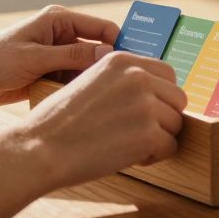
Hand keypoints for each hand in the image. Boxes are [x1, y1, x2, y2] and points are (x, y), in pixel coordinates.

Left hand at [0, 5, 119, 106]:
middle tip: (127, 85)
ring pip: (86, 68)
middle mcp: (60, 35)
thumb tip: (108, 53)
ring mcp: (55, 56)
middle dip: (109, 66)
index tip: (138, 63)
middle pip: (97, 49)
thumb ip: (72, 55)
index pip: (101, 28)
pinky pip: (72, 81)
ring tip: (108, 98)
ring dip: (92, 81)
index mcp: (58, 21)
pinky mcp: (49, 73)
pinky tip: (86, 103)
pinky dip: (77, 90)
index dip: (121, 43)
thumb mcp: (36, 58)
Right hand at [19, 52, 186, 188]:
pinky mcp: (149, 134)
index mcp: (122, 60)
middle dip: (164, 118)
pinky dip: (154, 157)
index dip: (160, 96)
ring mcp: (146, 105)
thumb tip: (152, 93)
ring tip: (128, 145)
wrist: (41, 148)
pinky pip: (170, 147)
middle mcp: (137, 77)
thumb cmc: (58, 122)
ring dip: (158, 138)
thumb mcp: (89, 82)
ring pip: (176, 124)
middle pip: (177, 98)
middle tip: (139, 132)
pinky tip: (129, 157)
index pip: (167, 73)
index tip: (146, 111)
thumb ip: (120, 81)